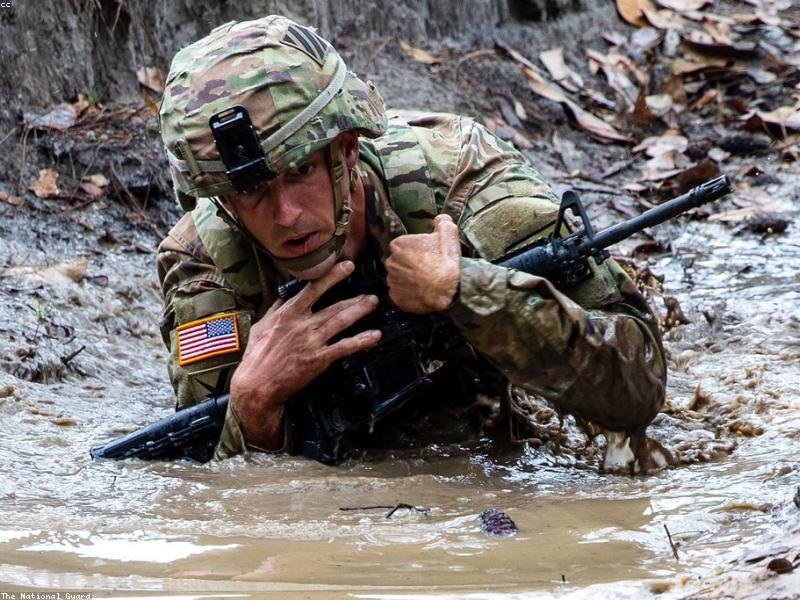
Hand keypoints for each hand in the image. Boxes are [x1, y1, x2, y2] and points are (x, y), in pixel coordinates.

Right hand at [230, 260, 381, 448]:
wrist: (257, 384)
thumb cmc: (256, 356)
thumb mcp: (261, 326)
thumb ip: (275, 310)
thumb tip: (284, 298)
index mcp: (288, 314)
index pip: (313, 289)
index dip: (332, 276)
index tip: (347, 266)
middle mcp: (302, 325)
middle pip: (334, 306)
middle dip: (354, 298)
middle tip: (370, 292)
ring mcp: (312, 341)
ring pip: (341, 322)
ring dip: (359, 312)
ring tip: (372, 303)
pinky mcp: (318, 359)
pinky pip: (344, 347)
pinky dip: (360, 341)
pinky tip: (374, 336)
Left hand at [385, 213, 460, 313]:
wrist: (447, 291)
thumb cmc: (445, 263)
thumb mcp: (448, 235)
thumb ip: (442, 222)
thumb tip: (439, 219)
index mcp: (398, 244)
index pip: (402, 244)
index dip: (414, 249)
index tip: (425, 254)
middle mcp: (390, 262)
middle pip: (398, 260)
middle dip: (409, 263)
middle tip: (425, 267)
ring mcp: (391, 280)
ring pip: (398, 276)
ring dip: (407, 278)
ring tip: (423, 281)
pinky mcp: (395, 296)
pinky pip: (399, 292)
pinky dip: (407, 292)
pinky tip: (419, 291)